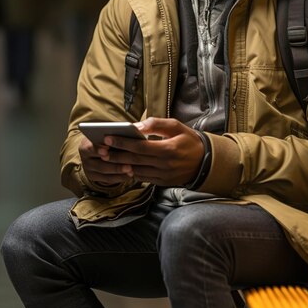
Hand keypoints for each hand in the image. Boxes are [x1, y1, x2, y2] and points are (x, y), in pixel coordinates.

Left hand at [81, 117, 204, 186]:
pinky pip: (143, 178)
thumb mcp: (176, 126)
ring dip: (120, 165)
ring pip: (136, 171)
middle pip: (134, 160)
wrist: (206, 162)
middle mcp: (165, 165)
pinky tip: (122, 167)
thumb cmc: (189, 140)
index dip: (122, 142)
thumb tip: (136, 127)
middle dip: (116, 155)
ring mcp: (164, 176)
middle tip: (101, 149)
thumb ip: (156, 124)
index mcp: (168, 149)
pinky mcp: (163, 183)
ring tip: (107, 158)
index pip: (139, 146)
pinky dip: (131, 173)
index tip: (107, 137)